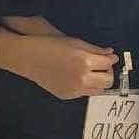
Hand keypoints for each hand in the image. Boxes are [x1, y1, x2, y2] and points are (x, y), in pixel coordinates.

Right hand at [1, 16, 117, 99]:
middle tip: (102, 65)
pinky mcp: (67, 96)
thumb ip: (95, 50)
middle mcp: (81, 78)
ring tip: (92, 72)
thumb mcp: (75, 42)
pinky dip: (87, 86)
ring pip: (98, 91)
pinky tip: (78, 76)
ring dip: (100, 81)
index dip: (111, 59)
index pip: (108, 64)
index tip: (110, 57)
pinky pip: (85, 93)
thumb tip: (110, 54)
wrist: (28, 57)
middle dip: (108, 72)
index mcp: (84, 62)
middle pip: (108, 81)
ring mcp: (74, 90)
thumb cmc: (50, 45)